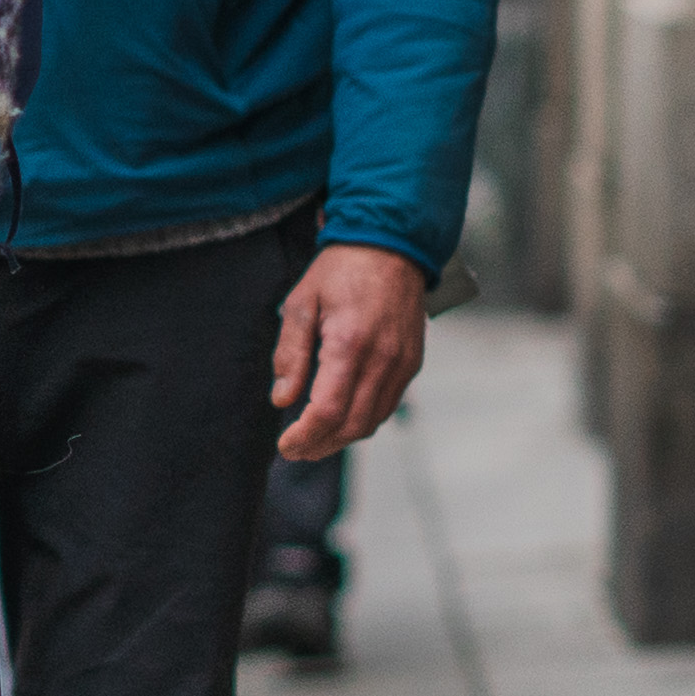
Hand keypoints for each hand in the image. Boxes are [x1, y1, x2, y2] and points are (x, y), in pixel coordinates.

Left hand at [271, 240, 435, 460]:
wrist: (391, 245)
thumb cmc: (340, 270)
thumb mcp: (301, 303)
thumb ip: (290, 354)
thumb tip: (282, 399)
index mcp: (350, 342)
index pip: (328, 411)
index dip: (305, 436)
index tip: (286, 446)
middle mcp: (382, 358)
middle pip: (352, 425)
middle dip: (321, 445)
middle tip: (295, 450)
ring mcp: (403, 363)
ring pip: (373, 421)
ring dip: (342, 439)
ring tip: (315, 441)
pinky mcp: (412, 362)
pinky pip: (388, 405)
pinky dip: (364, 420)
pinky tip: (342, 419)